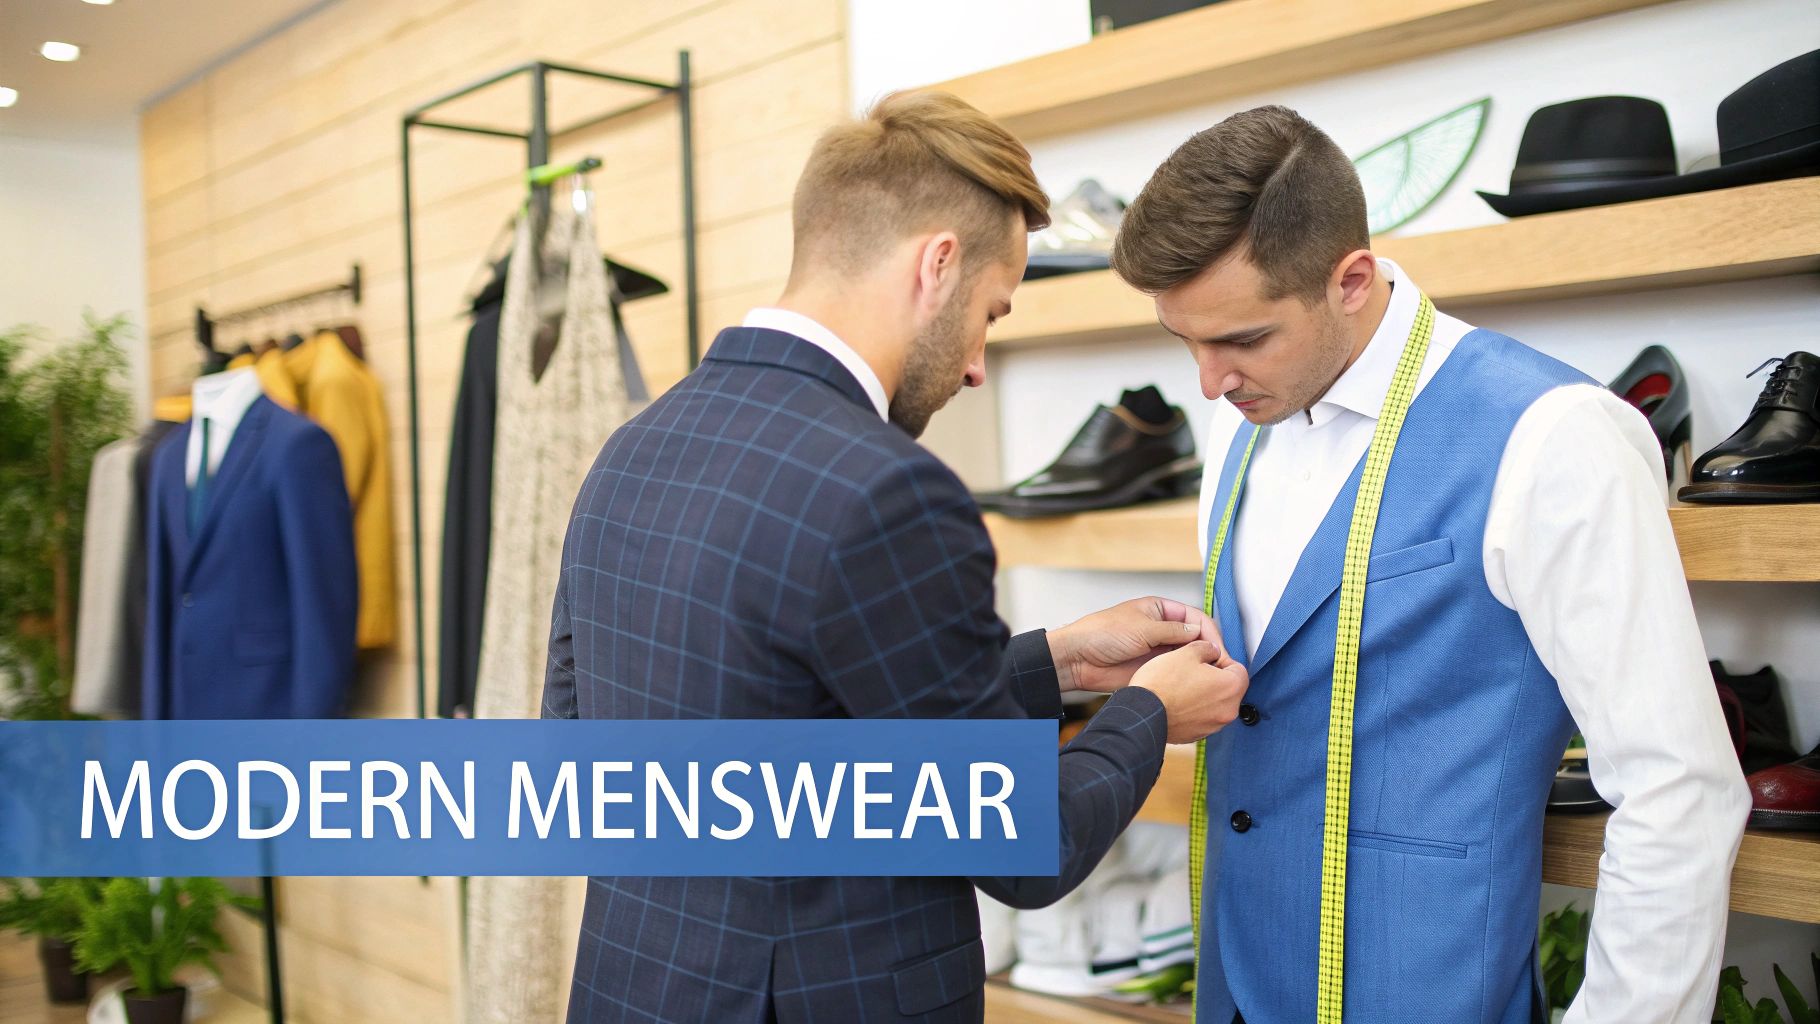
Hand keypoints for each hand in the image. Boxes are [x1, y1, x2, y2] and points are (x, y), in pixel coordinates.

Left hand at [1048, 596, 1223, 693]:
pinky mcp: (1154, 669)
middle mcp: (1162, 628)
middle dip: (1209, 649)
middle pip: (1195, 637)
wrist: (1079, 659)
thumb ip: (1173, 631)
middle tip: (1220, 665)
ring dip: (1200, 664)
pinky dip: (1188, 677)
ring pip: (1188, 656)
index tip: (1218, 648)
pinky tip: (1195, 683)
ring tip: (1211, 676)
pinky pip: (1176, 672)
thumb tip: (1199, 632)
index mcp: (1160, 610)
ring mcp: (1159, 650)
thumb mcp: (1142, 628)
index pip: (1195, 617)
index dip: (1209, 632)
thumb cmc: (1102, 633)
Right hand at [1131, 640, 1248, 743]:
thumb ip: (1206, 648)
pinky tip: (1176, 701)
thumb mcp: (1186, 652)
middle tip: (1193, 670)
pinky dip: (1194, 709)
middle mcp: (1227, 710)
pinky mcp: (1197, 735)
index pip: (1238, 668)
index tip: (1207, 658)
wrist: (1142, 714)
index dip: (1222, 659)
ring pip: (1215, 703)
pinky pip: (1202, 717)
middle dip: (1214, 677)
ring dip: (1204, 694)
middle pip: (1229, 688)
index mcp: (1230, 688)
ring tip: (1181, 686)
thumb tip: (1211, 651)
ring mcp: (1213, 726)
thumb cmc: (1162, 685)